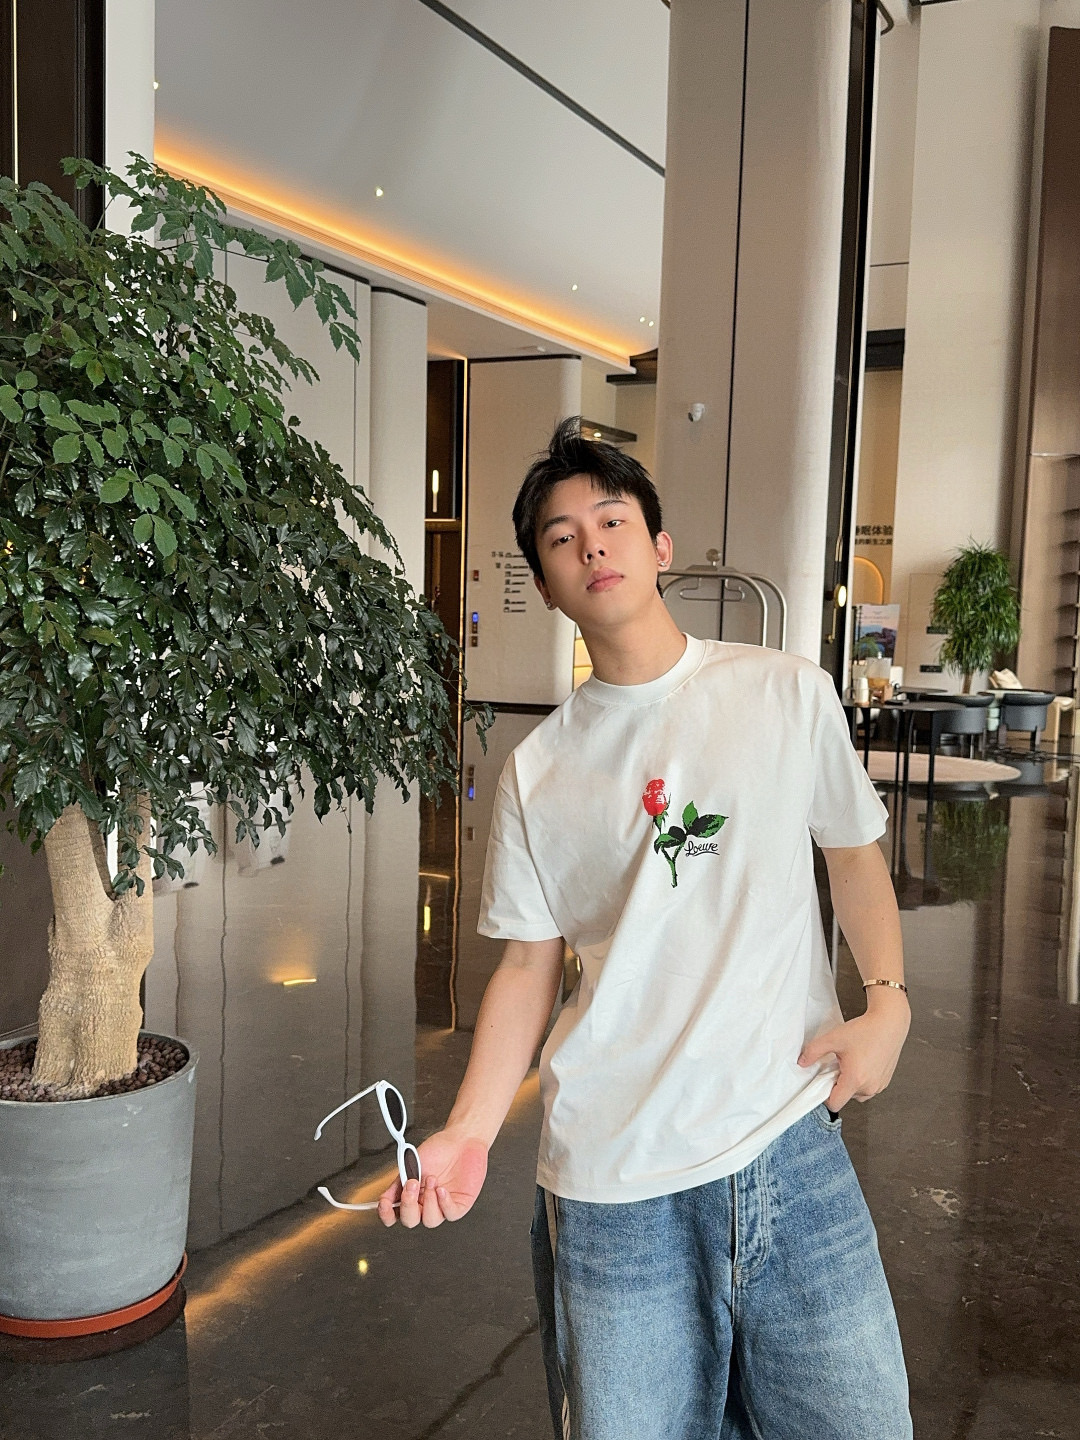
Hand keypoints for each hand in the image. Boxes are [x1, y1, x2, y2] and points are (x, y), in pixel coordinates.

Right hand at [378, 1125, 488, 1229]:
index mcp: (411, 1195)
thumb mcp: (413, 1163)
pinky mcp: (458, 1205)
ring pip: (430, 1221)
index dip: (386, 1214)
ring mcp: (441, 1206)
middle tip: (412, 1184)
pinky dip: (444, 1203)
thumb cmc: (439, 1150)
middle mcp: (424, 1203)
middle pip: (410, 1221)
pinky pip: (450, 1214)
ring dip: (429, 1201)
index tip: (384, 1204)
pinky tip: (442, 1190)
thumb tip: (385, 1197)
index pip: (394, 1213)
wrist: (461, 1139)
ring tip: (432, 1180)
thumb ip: (399, 1181)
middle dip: (408, 1205)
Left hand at [797, 993, 909, 1110]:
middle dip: (838, 1084)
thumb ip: (813, 1051)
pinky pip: (868, 1088)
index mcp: (855, 1079)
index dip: (825, 1095)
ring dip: (850, 1083)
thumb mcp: (833, 1038)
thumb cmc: (865, 1030)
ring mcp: (879, 1086)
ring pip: (857, 1094)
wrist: (889, 1023)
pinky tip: (861, 1062)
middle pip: (845, 1098)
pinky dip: (862, 1080)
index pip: (835, 1104)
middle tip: (838, 1064)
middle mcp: (869, 1087)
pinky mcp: (885, 1082)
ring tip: (850, 1062)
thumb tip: (802, 1062)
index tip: (823, 1081)